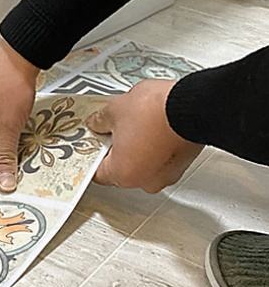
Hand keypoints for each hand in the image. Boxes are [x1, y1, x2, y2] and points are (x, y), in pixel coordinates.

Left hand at [86, 79, 202, 192]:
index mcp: (124, 174)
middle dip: (114, 148)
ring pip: (142, 163)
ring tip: (132, 123)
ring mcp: (168, 174)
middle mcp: (147, 181)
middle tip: (109, 129)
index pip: (97, 172)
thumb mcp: (114, 110)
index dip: (90, 155)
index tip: (89, 144)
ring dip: (135, 147)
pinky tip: (150, 126)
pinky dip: (154, 146)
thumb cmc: (157, 112)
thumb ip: (100, 121)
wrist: (196, 105)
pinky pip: (160, 158)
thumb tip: (96, 123)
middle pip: (121, 168)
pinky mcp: (183, 163)